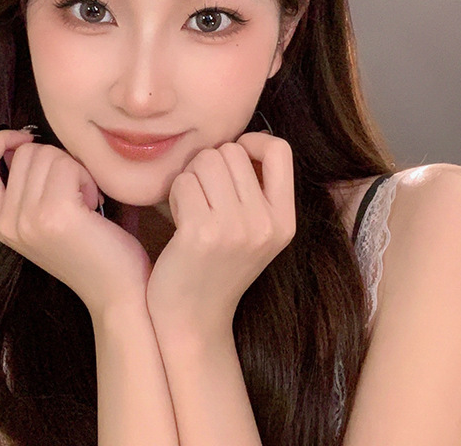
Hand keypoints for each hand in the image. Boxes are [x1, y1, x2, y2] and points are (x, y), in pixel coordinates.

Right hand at [0, 129, 151, 320]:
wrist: (116, 292)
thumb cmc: (91, 249)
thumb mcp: (44, 219)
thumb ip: (27, 186)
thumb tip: (25, 143)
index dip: (0, 141)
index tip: (27, 139)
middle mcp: (7, 222)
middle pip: (26, 152)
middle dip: (58, 160)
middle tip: (75, 192)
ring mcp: (28, 219)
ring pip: (49, 154)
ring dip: (75, 169)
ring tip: (85, 202)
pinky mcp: (55, 215)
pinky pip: (69, 165)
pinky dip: (87, 177)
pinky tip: (93, 204)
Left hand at [145, 132, 295, 335]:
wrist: (193, 319)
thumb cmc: (216, 265)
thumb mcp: (255, 231)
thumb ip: (256, 189)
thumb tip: (241, 140)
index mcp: (284, 220)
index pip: (279, 150)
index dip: (253, 143)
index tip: (234, 160)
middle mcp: (265, 223)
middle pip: (232, 151)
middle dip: (210, 164)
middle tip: (204, 196)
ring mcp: (235, 229)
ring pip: (205, 161)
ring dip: (190, 178)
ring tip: (191, 207)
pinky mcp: (201, 233)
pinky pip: (184, 181)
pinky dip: (175, 194)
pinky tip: (177, 219)